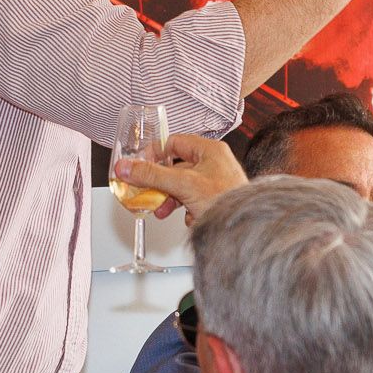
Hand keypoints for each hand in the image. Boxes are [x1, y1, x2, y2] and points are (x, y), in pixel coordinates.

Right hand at [113, 132, 249, 221]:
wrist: (245, 229)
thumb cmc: (227, 201)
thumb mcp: (182, 185)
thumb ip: (152, 175)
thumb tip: (126, 167)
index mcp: (210, 150)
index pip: (174, 143)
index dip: (154, 154)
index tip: (140, 166)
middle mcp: (214, 163)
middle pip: (175, 167)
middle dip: (160, 183)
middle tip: (146, 191)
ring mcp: (215, 182)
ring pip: (182, 186)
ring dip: (169, 199)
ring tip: (161, 210)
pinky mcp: (215, 200)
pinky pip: (192, 200)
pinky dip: (185, 209)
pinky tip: (188, 217)